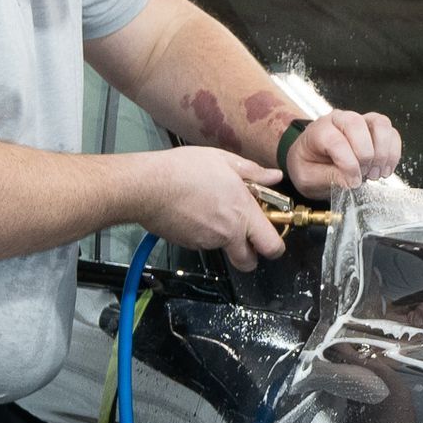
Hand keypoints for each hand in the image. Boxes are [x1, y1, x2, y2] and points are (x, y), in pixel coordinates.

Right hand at [143, 146, 286, 270]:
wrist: (147, 187)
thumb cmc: (186, 169)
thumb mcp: (224, 160)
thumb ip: (253, 172)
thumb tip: (275, 177)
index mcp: (243, 213)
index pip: (272, 246)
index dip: (275, 246)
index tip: (270, 233)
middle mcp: (229, 233)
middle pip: (249, 262)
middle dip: (251, 255)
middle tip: (245, 236)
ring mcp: (208, 242)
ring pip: (225, 250)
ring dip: (224, 239)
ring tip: (212, 211)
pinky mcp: (190, 245)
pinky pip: (204, 244)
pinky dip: (203, 234)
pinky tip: (194, 213)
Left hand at [286, 110, 400, 197]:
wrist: (312, 160)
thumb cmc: (309, 165)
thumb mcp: (308, 177)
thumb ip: (328, 177)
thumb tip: (352, 180)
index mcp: (319, 129)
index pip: (336, 140)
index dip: (348, 164)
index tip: (352, 182)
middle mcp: (341, 120)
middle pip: (358, 125)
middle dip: (365, 155)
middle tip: (364, 175)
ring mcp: (361, 122)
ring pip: (380, 124)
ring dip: (383, 152)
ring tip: (376, 173)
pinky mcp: (376, 130)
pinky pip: (392, 134)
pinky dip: (393, 153)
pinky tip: (384, 169)